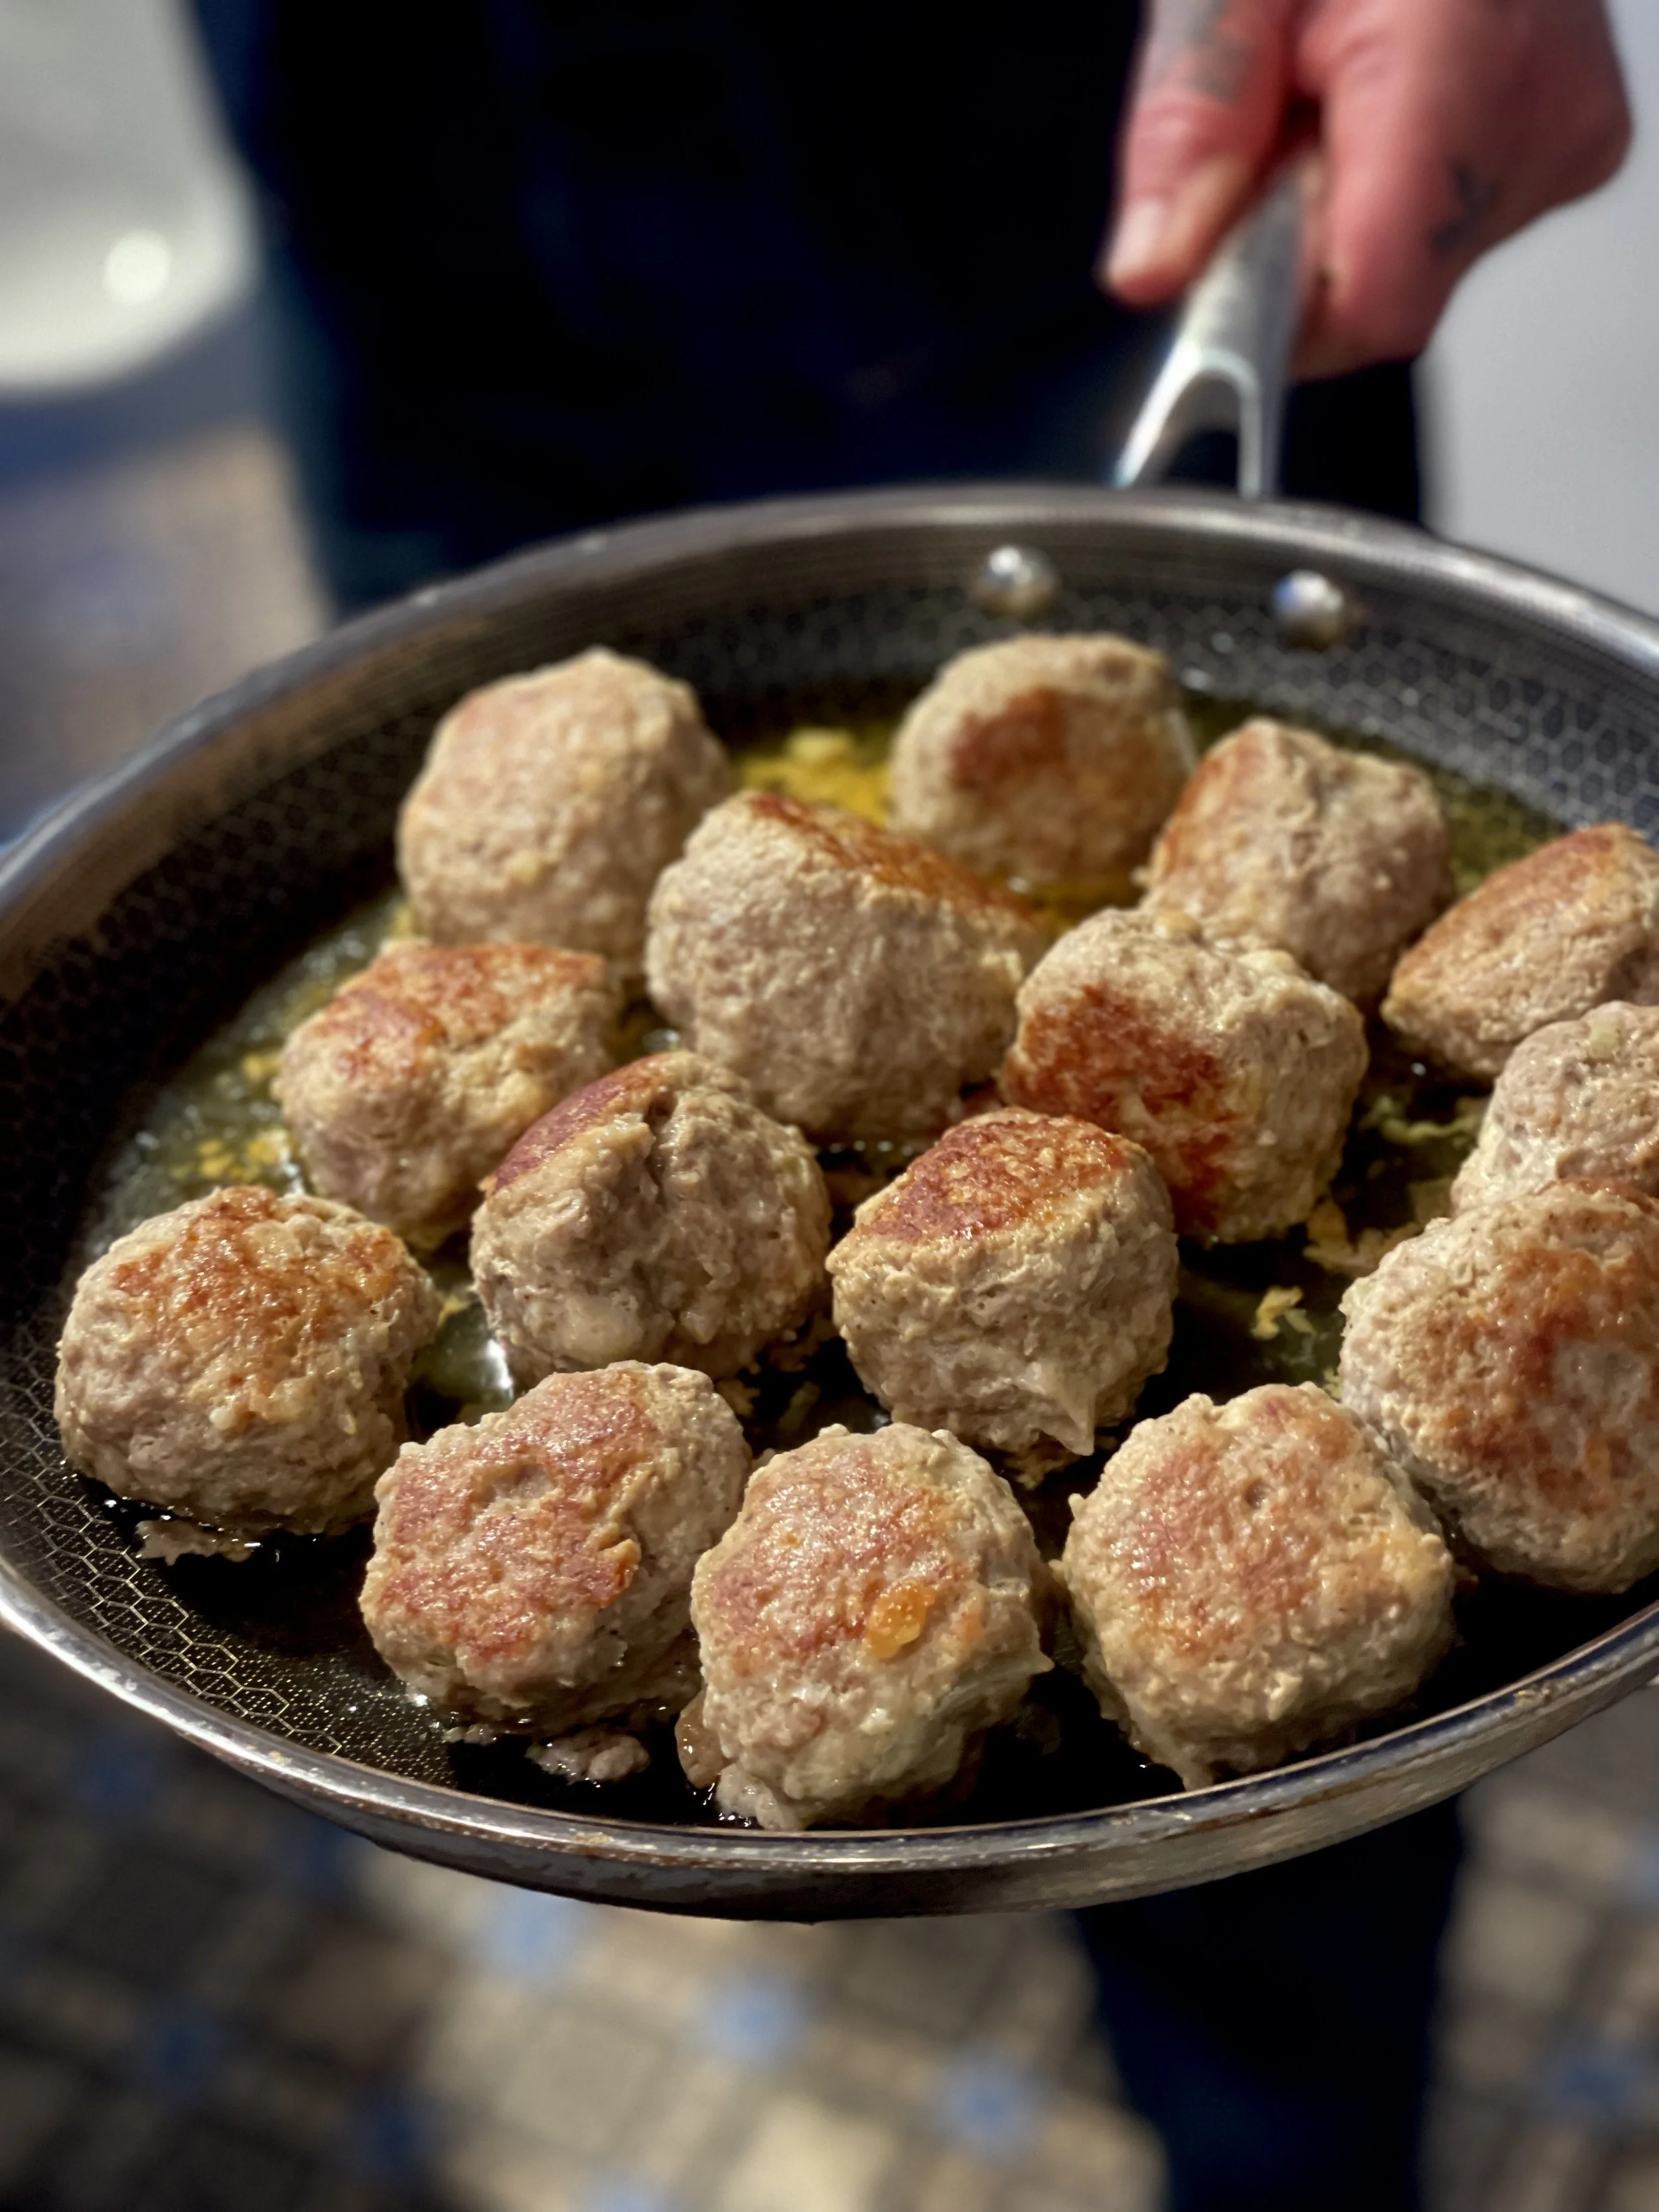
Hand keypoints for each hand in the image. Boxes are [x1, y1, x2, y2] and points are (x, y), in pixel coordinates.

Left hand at [1104, 0, 1630, 377]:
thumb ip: (1189, 124)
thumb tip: (1154, 268)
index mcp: (1462, 58)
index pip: (1370, 299)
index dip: (1274, 313)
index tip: (1217, 263)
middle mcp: (1540, 115)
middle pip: (1383, 295)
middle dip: (1296, 246)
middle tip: (1275, 128)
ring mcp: (1565, 138)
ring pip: (1410, 271)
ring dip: (1336, 215)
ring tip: (1329, 92)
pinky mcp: (1566, 149)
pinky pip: (1447, 232)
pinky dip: (1385, 191)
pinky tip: (1375, 102)